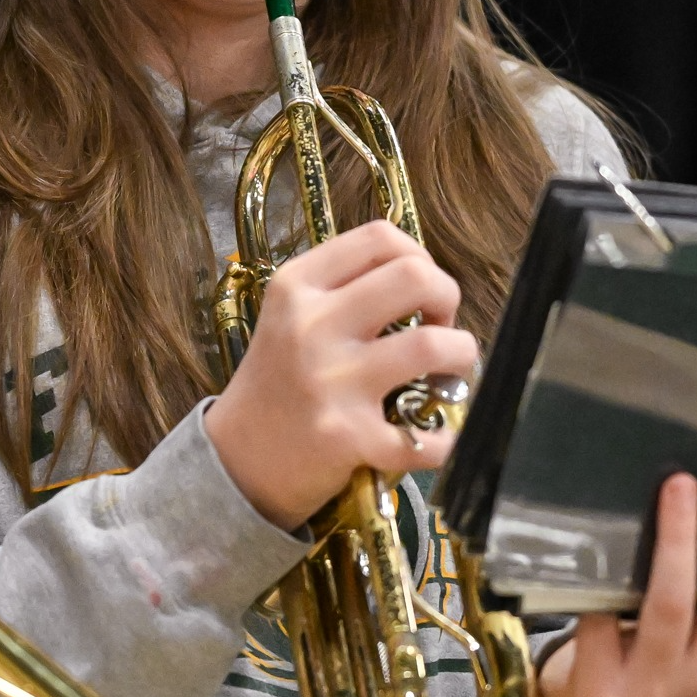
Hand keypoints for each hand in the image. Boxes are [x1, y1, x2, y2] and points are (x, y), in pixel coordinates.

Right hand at [204, 218, 477, 529]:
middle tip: (439, 326)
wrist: (236, 459)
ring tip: (447, 373)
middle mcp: (312, 326)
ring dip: (460, 357)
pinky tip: (438, 438)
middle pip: (415, 277)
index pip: (380, 237)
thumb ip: (343, 288)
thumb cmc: (278, 383)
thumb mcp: (290, 316)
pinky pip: (424, 436)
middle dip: (447, 298)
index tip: (417, 291)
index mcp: (297, 286)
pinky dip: (446, 441)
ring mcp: (331, 381)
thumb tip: (424, 279)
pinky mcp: (348, 436)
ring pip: (432, 345)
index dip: (419, 257)